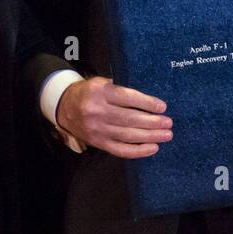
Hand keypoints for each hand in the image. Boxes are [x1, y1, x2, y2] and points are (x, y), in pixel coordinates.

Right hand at [56, 76, 171, 158]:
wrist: (63, 107)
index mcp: (100, 92)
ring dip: (150, 136)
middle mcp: (97, 112)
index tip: (162, 107)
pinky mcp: (98, 143)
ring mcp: (97, 130)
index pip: (128, 98)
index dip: (147, 103)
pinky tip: (153, 148)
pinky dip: (138, 151)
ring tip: (166, 135)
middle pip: (130, 119)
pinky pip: (121, 150)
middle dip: (152, 122)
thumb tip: (149, 101)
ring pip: (128, 136)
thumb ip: (120, 89)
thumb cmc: (89, 92)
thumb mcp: (101, 83)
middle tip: (169, 123)